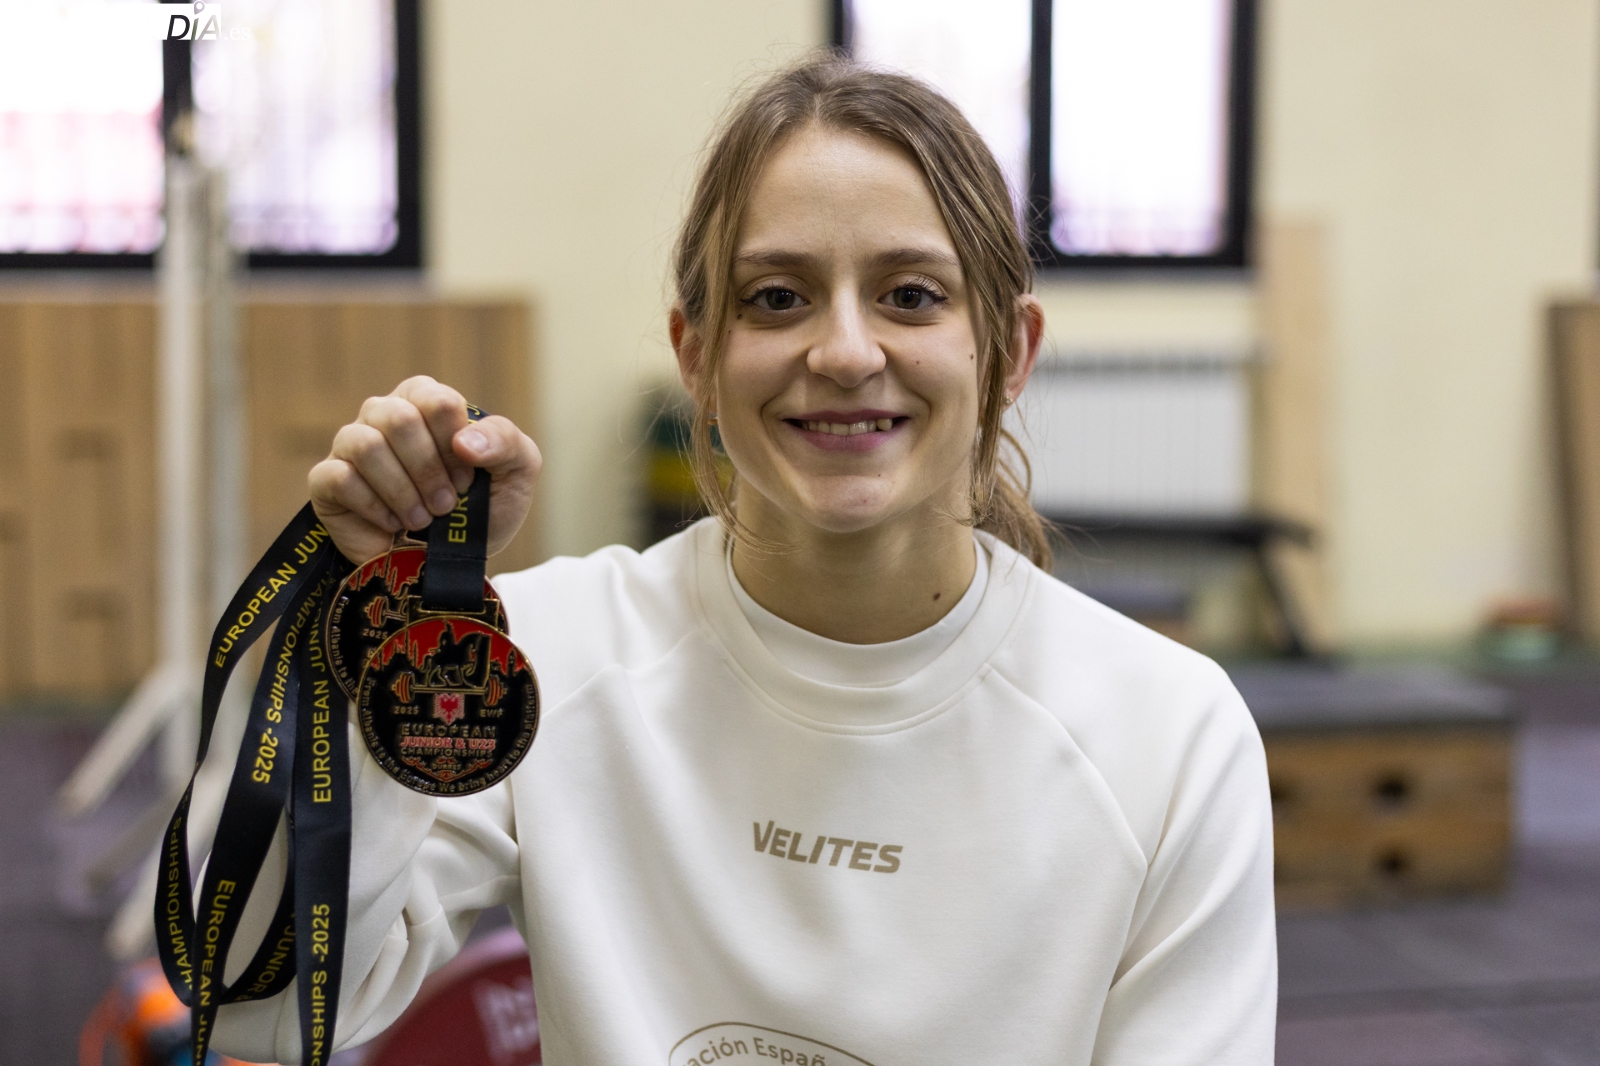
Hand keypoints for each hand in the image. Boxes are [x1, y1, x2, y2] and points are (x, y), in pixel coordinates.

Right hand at [308, 376, 541, 563]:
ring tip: (421, 519)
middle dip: (428, 470)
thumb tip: (465, 441)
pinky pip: (340, 478)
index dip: (454, 445)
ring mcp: (350, 444)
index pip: (436, 399)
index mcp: (426, 401)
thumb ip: (506, 442)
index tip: (467, 480)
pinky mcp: (326, 481)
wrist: (448, 565)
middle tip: (445, 504)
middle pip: (398, 418)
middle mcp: (384, 413)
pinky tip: (392, 524)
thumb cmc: (481, 509)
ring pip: (366, 445)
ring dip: (402, 490)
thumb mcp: (515, 473)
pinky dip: (374, 507)